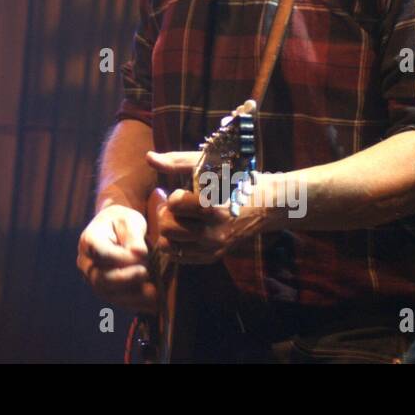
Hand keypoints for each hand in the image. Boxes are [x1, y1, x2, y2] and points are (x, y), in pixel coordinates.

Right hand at [77, 204, 157, 312]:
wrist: (115, 230)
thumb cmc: (123, 223)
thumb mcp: (130, 221)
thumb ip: (134, 236)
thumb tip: (140, 254)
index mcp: (89, 240)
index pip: (101, 253)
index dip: (121, 257)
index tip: (142, 253)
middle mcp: (86, 262)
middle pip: (100, 278)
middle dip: (125, 279)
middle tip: (145, 273)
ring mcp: (92, 279)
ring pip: (108, 294)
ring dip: (132, 297)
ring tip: (154, 294)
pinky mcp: (104, 290)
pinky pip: (117, 301)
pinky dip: (135, 305)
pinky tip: (153, 305)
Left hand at [145, 151, 266, 263]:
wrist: (266, 205)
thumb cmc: (235, 179)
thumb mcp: (210, 166)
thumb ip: (177, 161)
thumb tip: (148, 157)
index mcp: (214, 207)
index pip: (175, 204)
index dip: (174, 196)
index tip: (183, 192)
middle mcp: (214, 233)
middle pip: (167, 228)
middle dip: (167, 214)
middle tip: (176, 208)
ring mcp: (213, 248)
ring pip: (168, 246)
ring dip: (168, 231)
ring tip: (179, 219)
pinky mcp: (213, 257)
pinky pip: (178, 257)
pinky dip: (176, 243)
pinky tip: (185, 230)